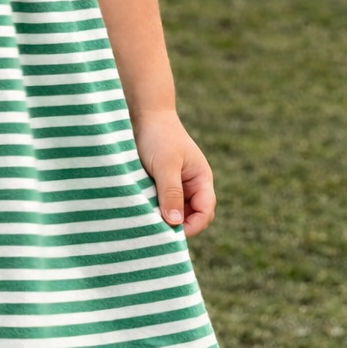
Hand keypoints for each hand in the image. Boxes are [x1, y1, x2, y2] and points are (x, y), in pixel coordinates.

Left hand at [131, 109, 215, 237]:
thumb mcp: (165, 165)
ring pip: (175, 211)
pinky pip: (161, 203)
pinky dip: (154, 209)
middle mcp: (192, 184)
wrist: (145, 114)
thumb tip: (175, 222)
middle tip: (156, 232)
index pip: (205, 212)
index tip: (170, 233)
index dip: (192, 226)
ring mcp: (177, 184)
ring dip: (164, 218)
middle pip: (192, 216)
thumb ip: (171, 192)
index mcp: (202, 179)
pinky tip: (141, 211)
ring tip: (147, 221)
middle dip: (178, 226)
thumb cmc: (159, 137)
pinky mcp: (161, 183)